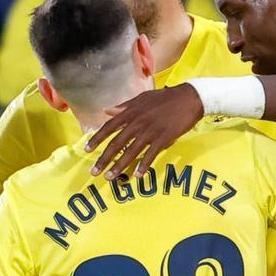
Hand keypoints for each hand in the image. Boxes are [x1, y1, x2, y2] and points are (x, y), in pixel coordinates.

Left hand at [85, 85, 203, 179]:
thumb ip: (123, 107)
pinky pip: (151, 155)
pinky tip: (137, 176)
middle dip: (104, 159)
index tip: (87, 150)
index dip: (97, 139)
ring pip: (131, 152)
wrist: (189, 98)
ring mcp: (150, 131)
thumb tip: (106, 110)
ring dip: (119, 166)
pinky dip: (143, 166)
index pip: (109, 127)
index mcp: (130, 112)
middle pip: (117, 144)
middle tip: (94, 172)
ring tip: (110, 177)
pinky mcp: (164, 139)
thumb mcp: (141, 98)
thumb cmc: (164, 98)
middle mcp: (137, 123)